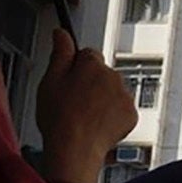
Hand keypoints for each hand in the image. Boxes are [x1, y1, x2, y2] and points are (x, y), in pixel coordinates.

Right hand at [32, 33, 137, 182]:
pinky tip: (95, 125)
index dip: (75, 68)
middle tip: (73, 102)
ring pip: (112, 91)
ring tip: (83, 117)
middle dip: (90, 84)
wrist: (74, 149)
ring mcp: (124, 95)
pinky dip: (111, 116)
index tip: (68, 81)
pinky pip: (121, 109)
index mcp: (92, 64)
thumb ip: (59, 53)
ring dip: (102, 100)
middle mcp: (113, 76)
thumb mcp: (49, 81)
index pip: (87, 54)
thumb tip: (61, 32)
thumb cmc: (59, 118)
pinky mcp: (132, 114)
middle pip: (102, 73)